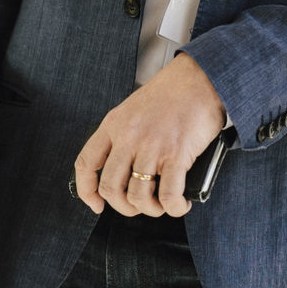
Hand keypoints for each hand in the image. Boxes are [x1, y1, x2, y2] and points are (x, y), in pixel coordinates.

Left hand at [73, 53, 225, 218]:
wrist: (200, 78)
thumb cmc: (173, 92)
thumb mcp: (134, 108)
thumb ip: (125, 135)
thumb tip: (127, 173)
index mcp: (114, 124)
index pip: (86, 164)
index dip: (86, 191)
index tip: (96, 204)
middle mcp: (129, 136)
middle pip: (110, 188)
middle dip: (123, 207)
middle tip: (137, 207)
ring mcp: (151, 146)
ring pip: (138, 196)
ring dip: (151, 209)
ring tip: (162, 204)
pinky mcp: (176, 154)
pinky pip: (168, 195)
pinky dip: (174, 207)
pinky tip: (180, 203)